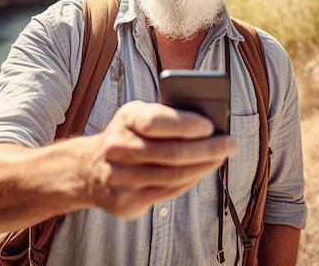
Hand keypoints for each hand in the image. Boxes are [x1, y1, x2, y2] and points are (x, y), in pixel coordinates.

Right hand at [86, 100, 237, 218]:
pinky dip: (190, 181)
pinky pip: (168, 192)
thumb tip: (208, 127)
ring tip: (222, 157)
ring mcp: (119, 177)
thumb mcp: (137, 115)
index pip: (157, 122)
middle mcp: (118, 148)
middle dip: (208, 148)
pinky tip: (203, 171)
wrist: (87, 169)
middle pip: (172, 153)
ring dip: (204, 167)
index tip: (211, 126)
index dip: (187, 125)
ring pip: (173, 175)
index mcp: (125, 119)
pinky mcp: (125, 201)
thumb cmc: (127, 135)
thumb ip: (165, 117)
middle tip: (231, 144)